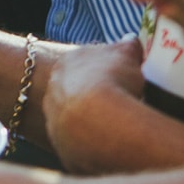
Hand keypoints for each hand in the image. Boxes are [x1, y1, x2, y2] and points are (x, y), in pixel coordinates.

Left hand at [42, 39, 145, 171]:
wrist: (97, 120)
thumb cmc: (113, 80)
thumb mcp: (126, 54)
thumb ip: (127, 45)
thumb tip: (131, 40)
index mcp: (66, 64)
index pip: (81, 65)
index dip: (100, 72)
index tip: (115, 79)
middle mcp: (52, 89)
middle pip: (72, 91)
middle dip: (91, 97)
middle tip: (115, 104)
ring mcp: (52, 117)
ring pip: (71, 118)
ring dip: (88, 122)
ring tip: (114, 127)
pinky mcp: (59, 144)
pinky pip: (76, 142)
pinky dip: (91, 143)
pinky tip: (108, 144)